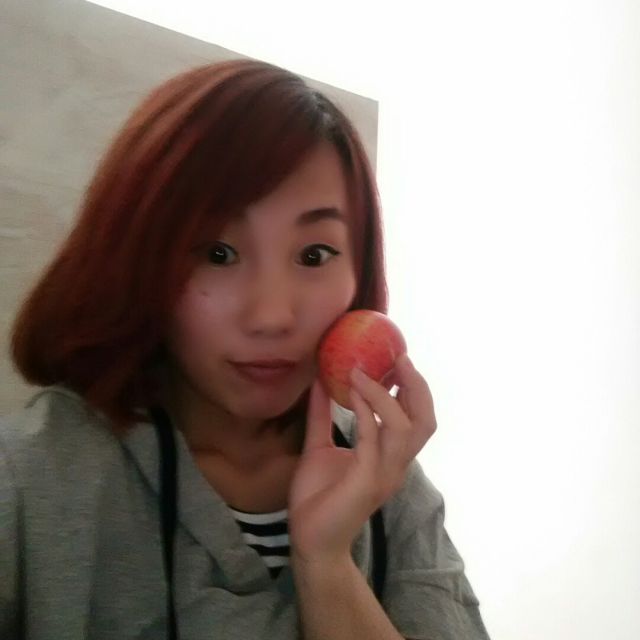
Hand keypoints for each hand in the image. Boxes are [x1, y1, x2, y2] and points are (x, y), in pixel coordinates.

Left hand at [288, 354, 436, 564]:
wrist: (310, 540)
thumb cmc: (318, 498)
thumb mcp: (318, 446)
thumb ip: (322, 417)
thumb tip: (319, 383)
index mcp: (390, 456)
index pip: (416, 418)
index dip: (413, 388)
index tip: (397, 358)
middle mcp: (396, 464)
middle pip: (424, 420)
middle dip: (416, 386)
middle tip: (399, 358)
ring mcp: (385, 473)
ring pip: (405, 427)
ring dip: (385, 394)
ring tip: (364, 371)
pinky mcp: (367, 481)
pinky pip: (373, 439)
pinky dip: (366, 411)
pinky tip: (352, 392)